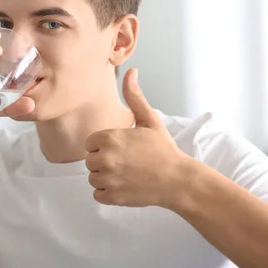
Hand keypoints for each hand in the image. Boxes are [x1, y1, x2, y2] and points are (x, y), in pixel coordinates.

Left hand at [85, 68, 190, 207]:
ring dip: (105, 178)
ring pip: (93, 178)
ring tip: (127, 174)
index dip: (104, 146)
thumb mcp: (149, 120)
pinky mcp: (111, 197)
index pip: (90, 143)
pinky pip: (97, 195)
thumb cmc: (163, 149)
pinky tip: (125, 186)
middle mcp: (104, 158)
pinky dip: (108, 193)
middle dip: (104, 162)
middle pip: (90, 161)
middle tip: (127, 162)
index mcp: (108, 138)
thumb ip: (134, 97)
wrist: (178, 180)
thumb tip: (131, 71)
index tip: (122, 149)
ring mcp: (107, 179)